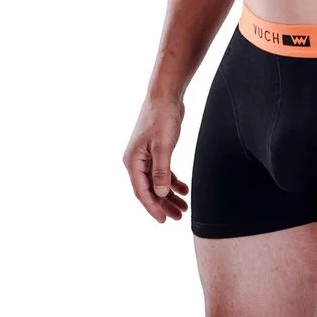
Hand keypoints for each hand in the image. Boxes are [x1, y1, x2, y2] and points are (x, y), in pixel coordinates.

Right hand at [122, 95, 189, 222]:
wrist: (165, 96)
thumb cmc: (161, 118)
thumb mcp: (163, 146)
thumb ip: (161, 171)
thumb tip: (161, 193)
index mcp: (133, 161)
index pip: (142, 191)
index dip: (153, 207)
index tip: (164, 220)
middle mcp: (136, 161)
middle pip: (149, 190)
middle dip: (163, 205)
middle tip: (178, 217)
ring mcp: (145, 156)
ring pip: (157, 182)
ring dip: (169, 195)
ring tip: (183, 208)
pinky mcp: (155, 151)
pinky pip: (162, 172)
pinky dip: (172, 181)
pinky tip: (183, 189)